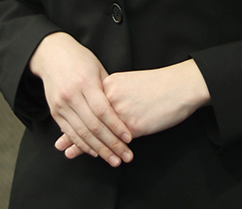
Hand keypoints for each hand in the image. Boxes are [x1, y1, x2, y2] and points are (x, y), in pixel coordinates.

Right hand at [29, 32, 132, 166]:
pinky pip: (70, 132)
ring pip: (82, 133)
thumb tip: (122, 110)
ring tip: (113, 160)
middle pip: (94, 126)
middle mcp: (71, 96)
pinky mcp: (54, 112)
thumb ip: (108, 90)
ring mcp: (61, 105)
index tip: (129, 139)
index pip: (103, 111)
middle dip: (111, 144)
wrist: (51, 55)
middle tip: (125, 156)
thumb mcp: (97, 68)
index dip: (116, 127)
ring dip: (99, 150)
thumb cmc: (79, 59)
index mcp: (85, 83)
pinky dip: (83, 144)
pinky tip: (95, 152)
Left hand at [58, 59, 210, 157]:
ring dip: (83, 146)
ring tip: (70, 153)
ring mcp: (119, 112)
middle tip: (60, 145)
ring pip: (97, 132)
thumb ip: (116, 93)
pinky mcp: (132, 126)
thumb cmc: (160, 84)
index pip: (87, 104)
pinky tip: (100, 158)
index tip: (63, 125)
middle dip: (72, 133)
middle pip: (86, 118)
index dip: (73, 117)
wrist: (181, 85)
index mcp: (110, 84)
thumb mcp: (132, 82)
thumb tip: (106, 105)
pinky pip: (115, 142)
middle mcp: (111, 97)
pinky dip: (106, 151)